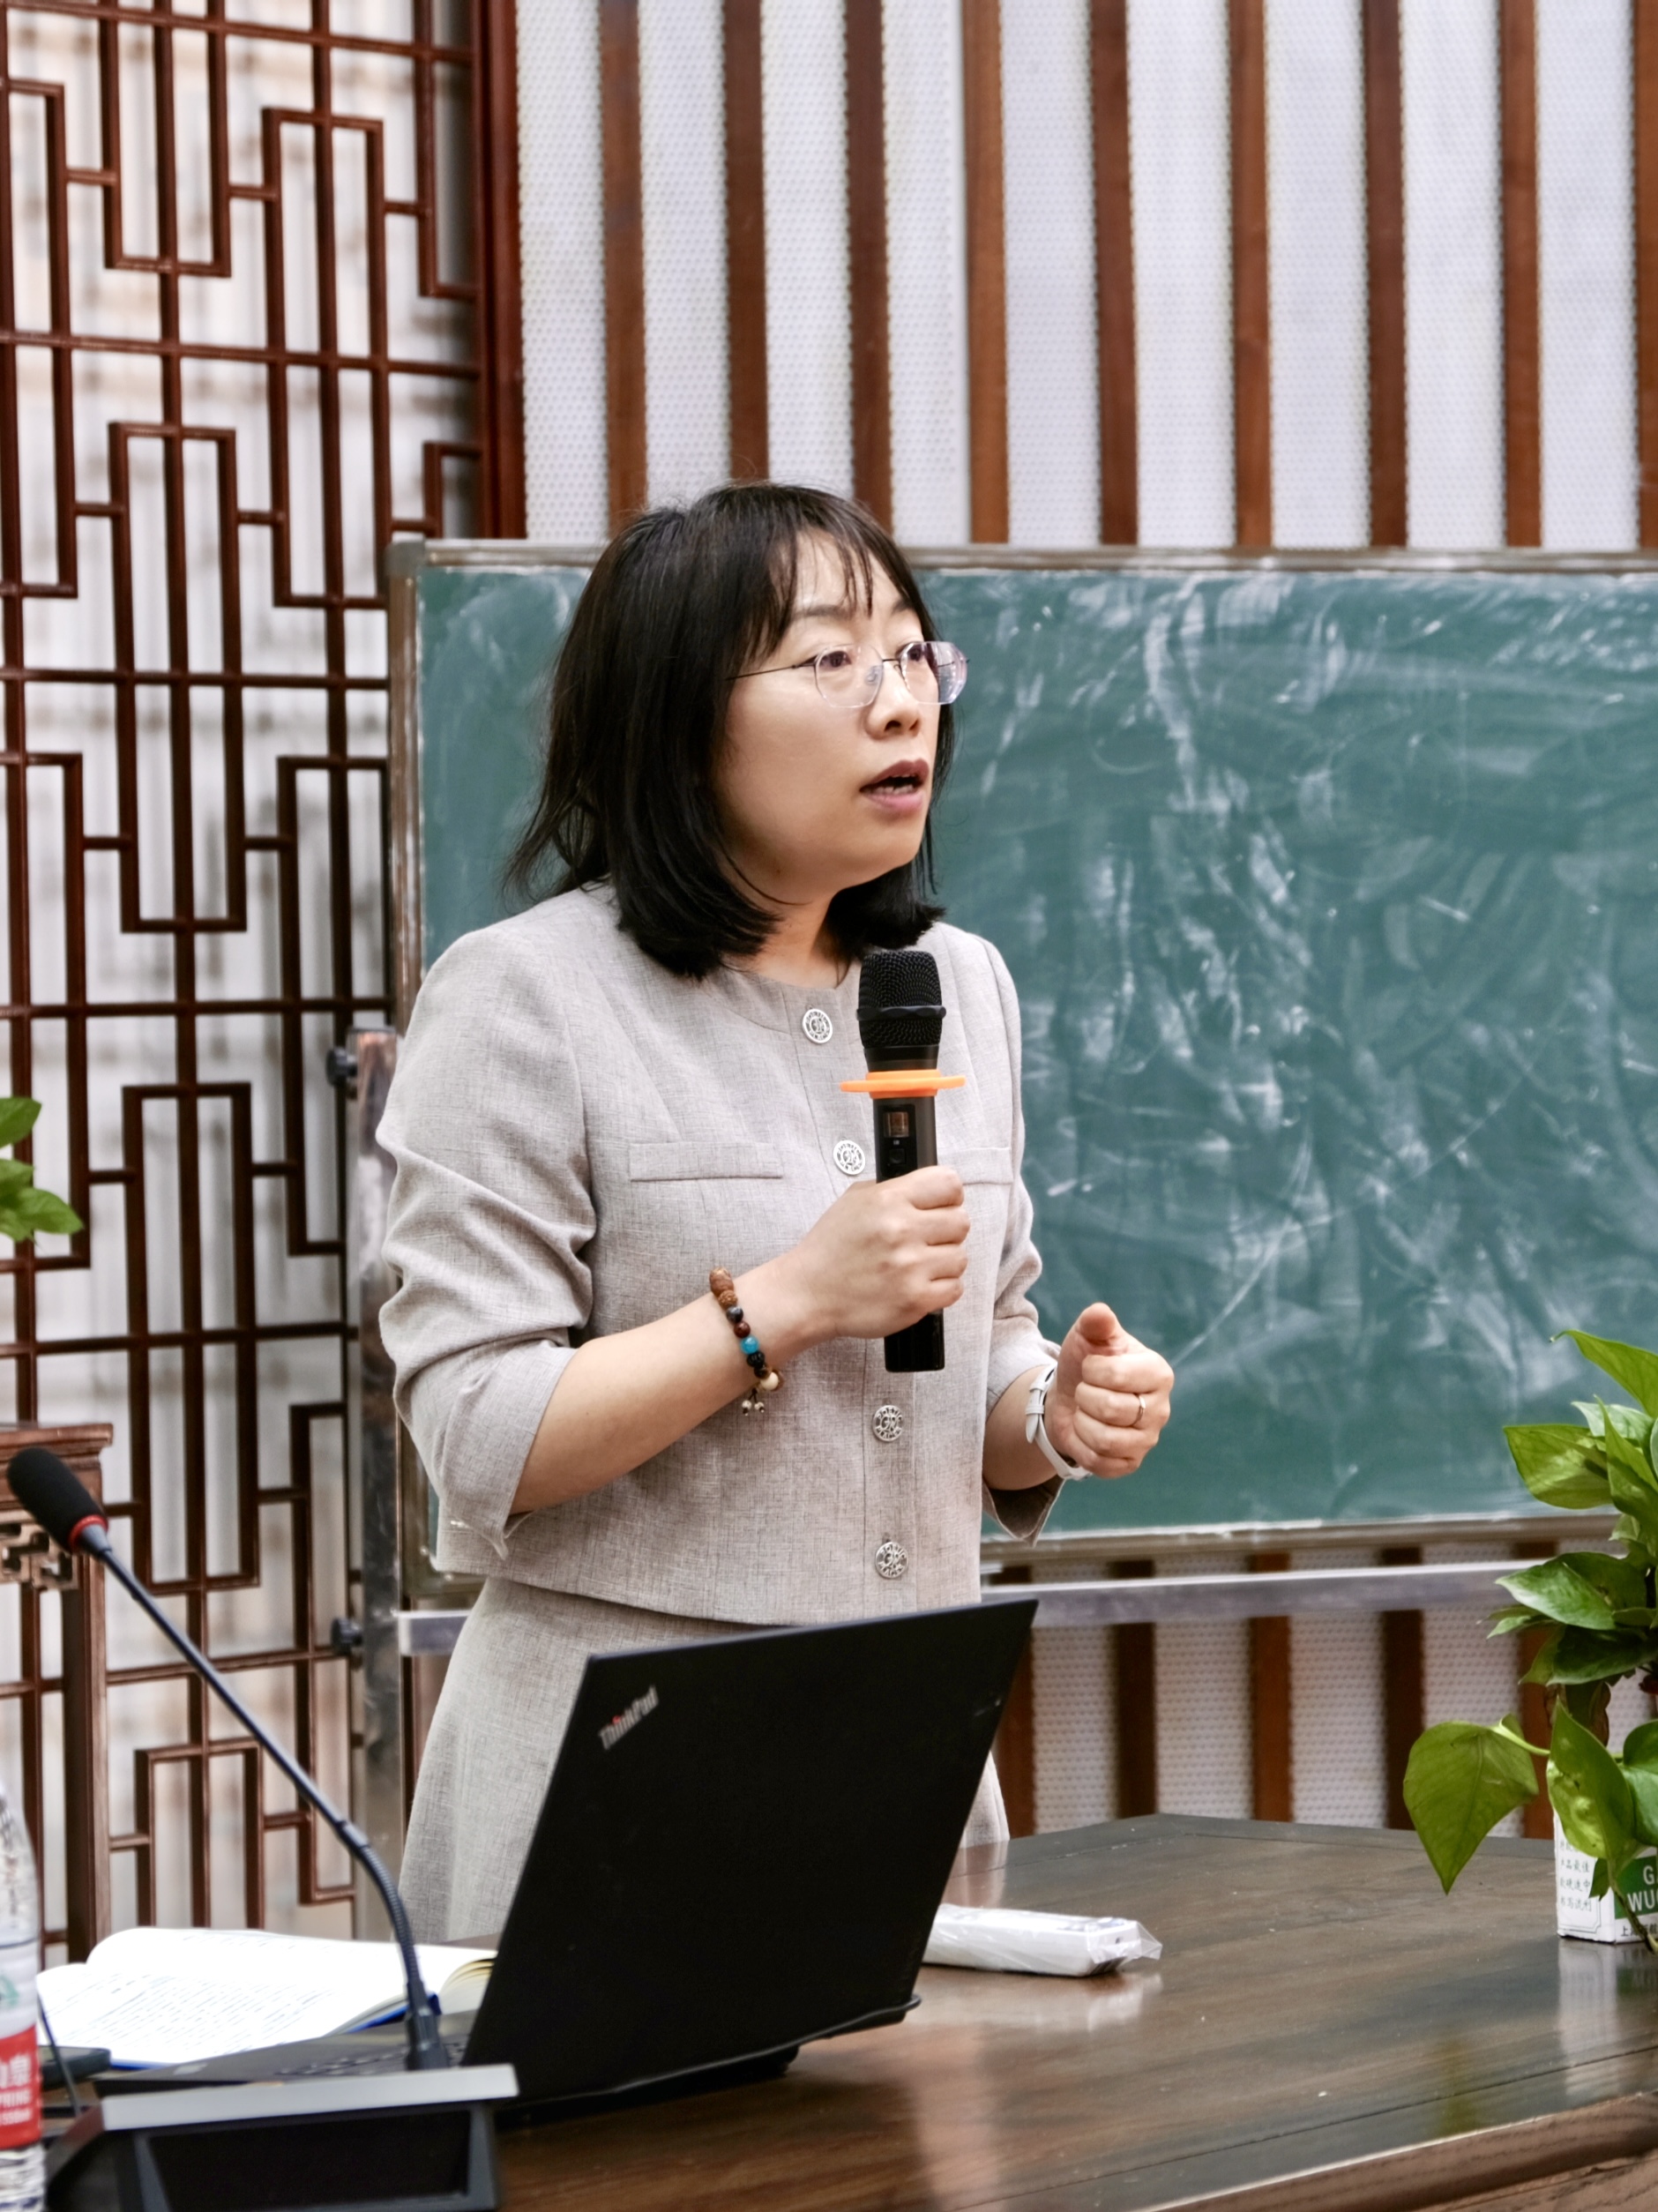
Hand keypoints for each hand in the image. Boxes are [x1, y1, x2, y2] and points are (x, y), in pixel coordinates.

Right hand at [743, 1167, 969, 1350]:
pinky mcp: (914, 1299)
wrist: (808, 1293)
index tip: (941, 1207)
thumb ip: (895, 1190)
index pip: (950, 1184)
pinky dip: (941, 1289)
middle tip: (926, 1240)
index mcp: (888, 1200)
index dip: (949, 1197)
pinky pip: (954, 1289)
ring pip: (960, 1257)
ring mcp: (910, 1267)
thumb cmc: (831, 1248)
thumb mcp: (855, 1200)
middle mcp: (901, 1230)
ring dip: (943, 1262)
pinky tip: (919, 1284)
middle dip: (946, 1231)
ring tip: (918, 1265)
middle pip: (961, 1222)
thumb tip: (931, 1191)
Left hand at [1043, 1303, 1172, 1477]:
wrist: (1071, 1397)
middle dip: (1085, 1397)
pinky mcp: (1131, 1463)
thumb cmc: (1086, 1362)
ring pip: (1106, 1440)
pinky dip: (1082, 1448)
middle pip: (1112, 1409)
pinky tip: (1085, 1433)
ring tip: (1084, 1411)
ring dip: (1082, 1423)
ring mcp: (1148, 1439)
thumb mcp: (1088, 1337)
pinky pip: (1101, 1464)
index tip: (1090, 1367)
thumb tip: (1099, 1313)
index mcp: (1158, 1372)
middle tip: (1085, 1391)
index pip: (1118, 1375)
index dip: (1091, 1370)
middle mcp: (1161, 1408)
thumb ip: (1095, 1322)